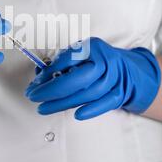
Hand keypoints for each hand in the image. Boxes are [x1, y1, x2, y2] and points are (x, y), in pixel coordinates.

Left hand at [25, 37, 160, 119]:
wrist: (127, 70)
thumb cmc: (96, 61)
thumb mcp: (80, 55)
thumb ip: (62, 64)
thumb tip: (39, 78)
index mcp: (92, 47)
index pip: (69, 59)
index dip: (49, 72)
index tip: (35, 83)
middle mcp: (105, 61)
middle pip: (78, 78)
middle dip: (52, 90)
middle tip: (34, 96)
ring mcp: (114, 79)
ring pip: (88, 94)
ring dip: (63, 103)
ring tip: (43, 108)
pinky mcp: (119, 94)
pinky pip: (105, 104)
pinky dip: (91, 110)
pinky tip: (75, 115)